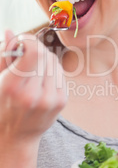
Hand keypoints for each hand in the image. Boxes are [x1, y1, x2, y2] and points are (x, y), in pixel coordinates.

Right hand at [0, 30, 66, 144]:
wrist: (16, 136)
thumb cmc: (2, 105)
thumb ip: (4, 55)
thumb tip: (11, 31)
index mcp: (13, 88)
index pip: (34, 53)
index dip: (29, 41)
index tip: (22, 41)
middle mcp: (34, 95)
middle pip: (45, 54)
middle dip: (35, 49)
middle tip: (25, 54)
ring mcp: (51, 99)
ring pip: (54, 62)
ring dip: (44, 59)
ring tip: (32, 69)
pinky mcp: (62, 101)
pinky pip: (60, 73)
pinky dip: (51, 70)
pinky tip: (41, 79)